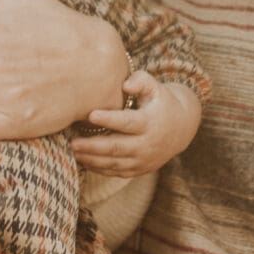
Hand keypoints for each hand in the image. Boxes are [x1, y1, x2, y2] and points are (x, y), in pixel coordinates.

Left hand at [73, 72, 202, 176]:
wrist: (181, 128)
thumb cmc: (161, 102)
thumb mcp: (156, 87)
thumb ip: (141, 80)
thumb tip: (125, 85)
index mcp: (150, 123)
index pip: (127, 122)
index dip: (109, 119)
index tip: (90, 115)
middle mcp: (146, 144)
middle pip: (116, 147)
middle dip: (92, 146)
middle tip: (72, 142)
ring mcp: (143, 160)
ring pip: (114, 163)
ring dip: (92, 159)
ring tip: (73, 152)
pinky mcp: (139, 170)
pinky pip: (117, 172)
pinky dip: (99, 168)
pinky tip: (84, 161)